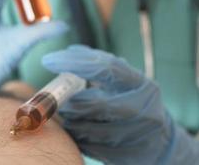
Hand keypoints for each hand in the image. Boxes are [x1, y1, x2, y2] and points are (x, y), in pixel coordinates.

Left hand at [42, 45, 198, 164]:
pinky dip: (76, 135)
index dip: (74, 63)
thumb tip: (69, 52)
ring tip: (68, 113)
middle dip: (69, 100)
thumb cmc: (135, 103)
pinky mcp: (124, 155)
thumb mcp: (126, 81)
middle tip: (58, 98)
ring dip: (70, 119)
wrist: (158, 142)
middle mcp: (143, 110)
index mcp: (142, 85)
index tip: (50, 61)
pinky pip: (88, 146)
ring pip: (87, 127)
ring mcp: (135, 135)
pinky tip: (77, 127)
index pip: (106, 68)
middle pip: (95, 103)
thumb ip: (100, 66)